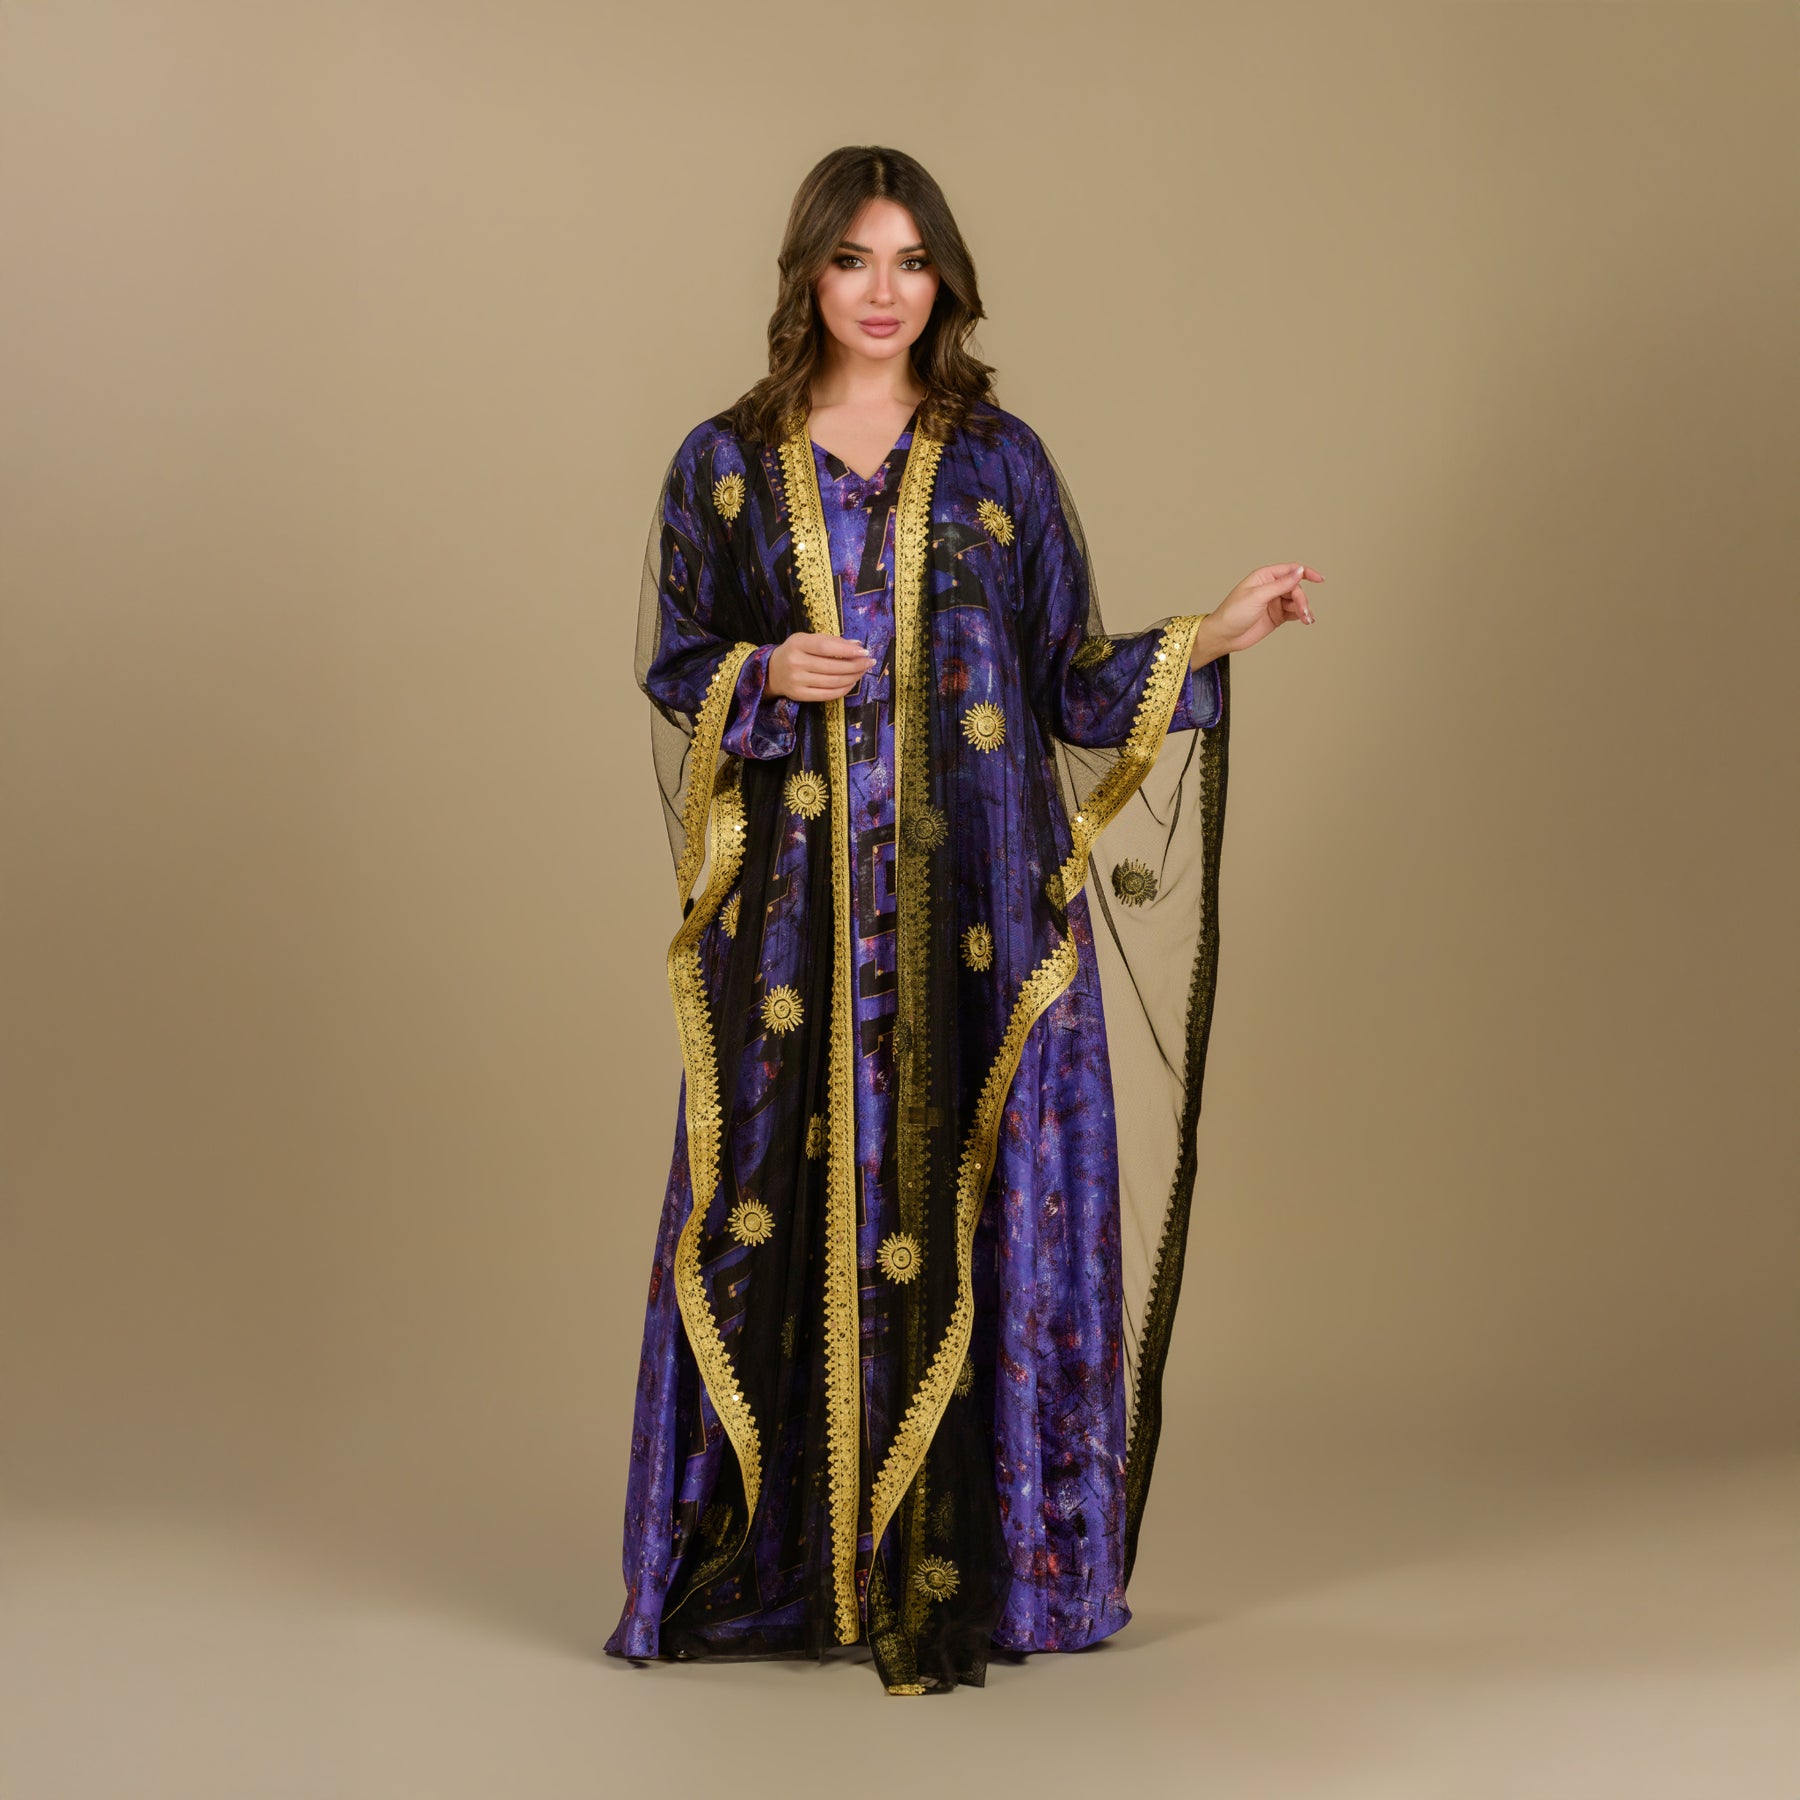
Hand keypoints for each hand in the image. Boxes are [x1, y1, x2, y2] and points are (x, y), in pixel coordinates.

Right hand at [768, 632, 876, 700]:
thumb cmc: (794, 651)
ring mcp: (797, 681)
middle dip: (855, 665)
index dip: (847, 650)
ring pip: (832, 682)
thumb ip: (830, 641)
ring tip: (863, 671)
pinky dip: (843, 689)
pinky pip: (827, 695)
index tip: (864, 651)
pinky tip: (852, 682)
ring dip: (853, 677)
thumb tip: (857, 644)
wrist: (771, 671)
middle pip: (832, 667)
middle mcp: (795, 662)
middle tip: (869, 662)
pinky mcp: (799, 695)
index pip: (826, 647)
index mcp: (797, 644)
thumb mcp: (807, 639)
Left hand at [1194, 563, 1323, 661]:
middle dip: (1302, 599)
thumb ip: (1280, 584)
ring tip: (1305, 619)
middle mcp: (1270, 588)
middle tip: (1303, 611)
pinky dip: (1301, 616)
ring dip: (1303, 609)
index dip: (1306, 572)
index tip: (1320, 579)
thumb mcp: (1257, 596)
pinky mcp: (1276, 616)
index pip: (1290, 570)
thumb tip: (1299, 571)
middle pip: (1295, 588)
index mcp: (1264, 577)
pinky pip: (1294, 613)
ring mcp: (1274, 602)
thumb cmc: (1233, 613)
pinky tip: (1305, 620)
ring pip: (1296, 601)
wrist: (1224, 636)